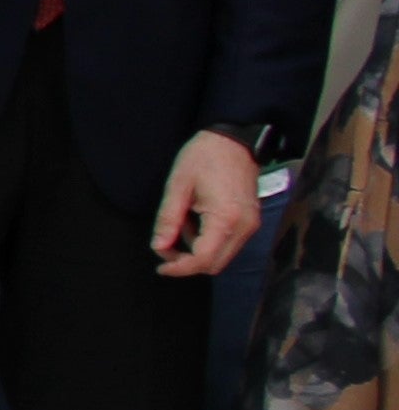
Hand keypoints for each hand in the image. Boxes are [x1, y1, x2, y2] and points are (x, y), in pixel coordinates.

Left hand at [154, 127, 263, 279]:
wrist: (234, 141)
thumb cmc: (204, 157)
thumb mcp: (177, 186)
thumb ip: (167, 220)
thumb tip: (159, 246)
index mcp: (226, 218)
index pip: (203, 259)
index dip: (180, 268)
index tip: (161, 267)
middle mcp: (244, 227)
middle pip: (215, 265)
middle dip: (187, 262)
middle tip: (166, 245)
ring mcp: (250, 225)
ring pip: (222, 257)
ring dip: (198, 251)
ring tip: (182, 222)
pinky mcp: (250, 221)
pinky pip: (228, 244)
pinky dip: (208, 242)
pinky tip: (195, 221)